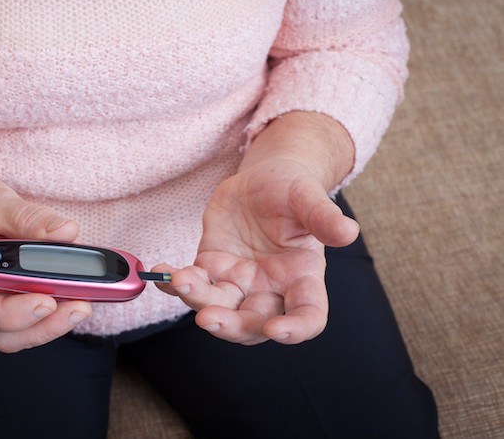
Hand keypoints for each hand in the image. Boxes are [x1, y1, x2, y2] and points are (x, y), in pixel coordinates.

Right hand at [0, 175, 91, 352]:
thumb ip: (28, 218)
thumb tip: (65, 232)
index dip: (14, 314)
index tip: (47, 302)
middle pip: (4, 334)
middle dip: (44, 326)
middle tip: (80, 306)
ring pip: (21, 335)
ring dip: (54, 325)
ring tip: (84, 304)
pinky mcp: (12, 307)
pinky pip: (33, 323)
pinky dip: (56, 315)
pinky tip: (79, 297)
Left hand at [155, 156, 358, 344]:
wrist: (263, 180)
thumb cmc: (292, 189)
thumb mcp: (306, 197)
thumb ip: (322, 217)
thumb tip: (349, 232)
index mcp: (302, 278)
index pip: (308, 315)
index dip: (296, 329)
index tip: (277, 330)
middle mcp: (270, 288)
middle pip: (253, 322)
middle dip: (231, 325)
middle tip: (208, 318)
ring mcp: (238, 281)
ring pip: (218, 306)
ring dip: (197, 300)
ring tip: (180, 280)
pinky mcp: (211, 267)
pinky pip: (191, 283)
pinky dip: (174, 282)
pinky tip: (160, 272)